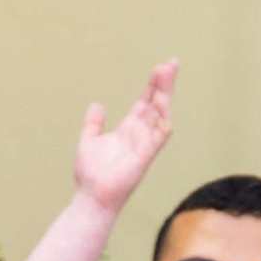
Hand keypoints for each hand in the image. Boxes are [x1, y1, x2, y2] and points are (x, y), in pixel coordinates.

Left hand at [72, 59, 178, 215]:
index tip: (161, 67)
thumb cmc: (91, 175)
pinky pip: (159, 136)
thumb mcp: (88, 140)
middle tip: (171, 63)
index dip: (153, 85)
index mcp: (128, 130)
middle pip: (156, 104)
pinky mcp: (145, 156)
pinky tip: (163, 103)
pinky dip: (162, 120)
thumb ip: (94, 123)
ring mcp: (145, 145)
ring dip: (164, 95)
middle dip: (164, 84)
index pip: (145, 102)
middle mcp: (140, 135)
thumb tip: (97, 104)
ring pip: (160, 115)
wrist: (91, 197)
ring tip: (165, 74)